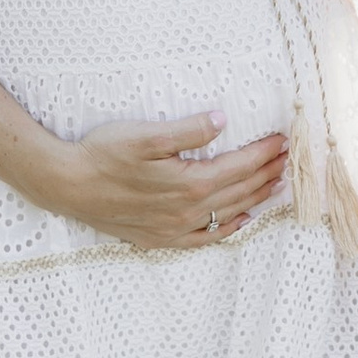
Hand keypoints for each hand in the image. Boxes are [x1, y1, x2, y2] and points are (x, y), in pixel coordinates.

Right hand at [44, 112, 288, 250]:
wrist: (68, 185)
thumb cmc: (103, 154)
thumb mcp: (145, 135)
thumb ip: (187, 130)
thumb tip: (221, 120)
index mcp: (189, 183)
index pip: (240, 166)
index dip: (264, 153)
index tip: (282, 140)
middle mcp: (188, 211)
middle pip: (240, 191)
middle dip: (267, 173)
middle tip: (289, 159)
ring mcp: (175, 228)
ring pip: (229, 214)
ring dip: (256, 198)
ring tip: (277, 185)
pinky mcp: (161, 237)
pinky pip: (206, 238)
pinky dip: (230, 228)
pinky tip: (243, 220)